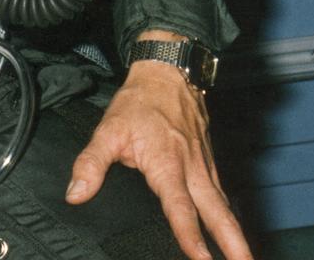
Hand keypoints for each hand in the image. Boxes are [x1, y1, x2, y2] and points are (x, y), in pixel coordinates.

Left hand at [65, 37, 253, 259]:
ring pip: (225, 206)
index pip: (180, 208)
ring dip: (238, 235)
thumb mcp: (108, 129)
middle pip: (218, 214)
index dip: (190, 236)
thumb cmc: (139, 100)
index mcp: (167, 164)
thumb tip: (76, 193)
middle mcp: (192, 169)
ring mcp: (205, 166)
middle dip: (234, 244)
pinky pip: (223, 194)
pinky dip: (231, 216)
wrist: (167, 71)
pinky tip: (233, 233)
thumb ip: (91, 163)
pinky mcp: (210, 162)